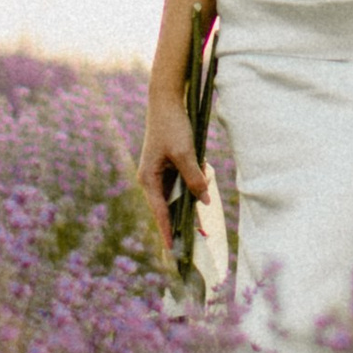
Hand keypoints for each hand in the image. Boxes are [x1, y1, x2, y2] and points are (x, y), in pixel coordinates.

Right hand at [135, 97, 211, 266]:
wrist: (166, 101)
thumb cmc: (172, 127)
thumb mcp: (185, 154)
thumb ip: (194, 179)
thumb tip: (203, 200)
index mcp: (149, 179)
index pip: (160, 212)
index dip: (168, 232)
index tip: (173, 251)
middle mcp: (151, 179)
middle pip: (167, 208)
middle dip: (181, 224)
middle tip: (194, 243)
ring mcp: (159, 173)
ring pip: (175, 197)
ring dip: (188, 207)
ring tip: (201, 227)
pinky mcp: (167, 166)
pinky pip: (179, 185)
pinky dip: (190, 190)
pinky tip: (202, 192)